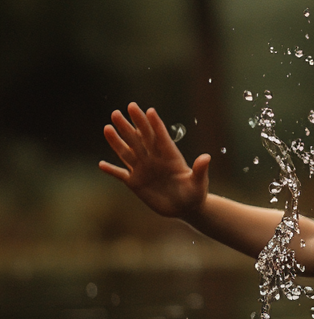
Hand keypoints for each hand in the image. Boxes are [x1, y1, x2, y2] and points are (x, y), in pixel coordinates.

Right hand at [99, 103, 210, 219]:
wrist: (185, 208)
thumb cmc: (195, 193)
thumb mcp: (199, 182)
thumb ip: (200, 170)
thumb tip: (207, 157)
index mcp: (171, 157)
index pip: (161, 137)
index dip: (155, 124)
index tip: (149, 110)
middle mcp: (154, 159)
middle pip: (140, 139)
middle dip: (130, 126)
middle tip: (119, 111)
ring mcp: (144, 170)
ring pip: (127, 152)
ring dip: (117, 141)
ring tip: (107, 127)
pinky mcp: (136, 183)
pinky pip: (121, 175)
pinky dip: (112, 171)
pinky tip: (101, 164)